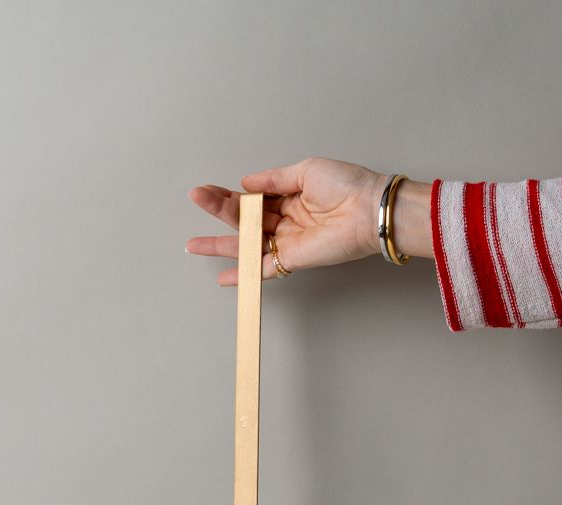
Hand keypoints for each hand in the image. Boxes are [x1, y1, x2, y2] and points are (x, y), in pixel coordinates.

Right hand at [186, 157, 388, 285]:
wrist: (368, 209)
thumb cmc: (346, 185)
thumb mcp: (305, 171)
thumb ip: (274, 180)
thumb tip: (246, 183)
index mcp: (289, 197)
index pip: (253, 199)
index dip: (229, 195)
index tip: (207, 189)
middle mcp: (286, 221)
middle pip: (244, 219)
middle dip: (218, 210)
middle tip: (196, 199)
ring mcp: (287, 242)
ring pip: (247, 244)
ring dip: (220, 243)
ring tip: (194, 244)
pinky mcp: (292, 259)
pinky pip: (262, 269)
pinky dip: (243, 274)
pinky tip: (223, 277)